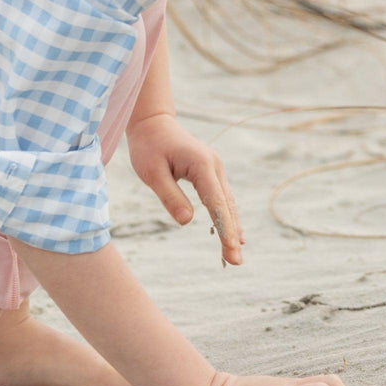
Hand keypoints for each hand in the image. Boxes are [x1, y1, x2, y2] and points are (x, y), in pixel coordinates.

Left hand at [126, 113, 244, 264]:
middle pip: (227, 205)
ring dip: (232, 227)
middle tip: (236, 262)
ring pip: (228, 202)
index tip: (231, 250)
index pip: (216, 202)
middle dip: (232, 234)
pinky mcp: (211, 171)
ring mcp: (215, 167)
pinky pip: (223, 197)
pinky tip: (234, 234)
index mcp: (201, 164)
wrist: (153, 123)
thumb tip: (187, 221)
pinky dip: (228, 216)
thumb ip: (170, 195)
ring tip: (235, 255)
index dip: (225, 228)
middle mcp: (214, 165)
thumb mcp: (152, 172)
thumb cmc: (149, 147)